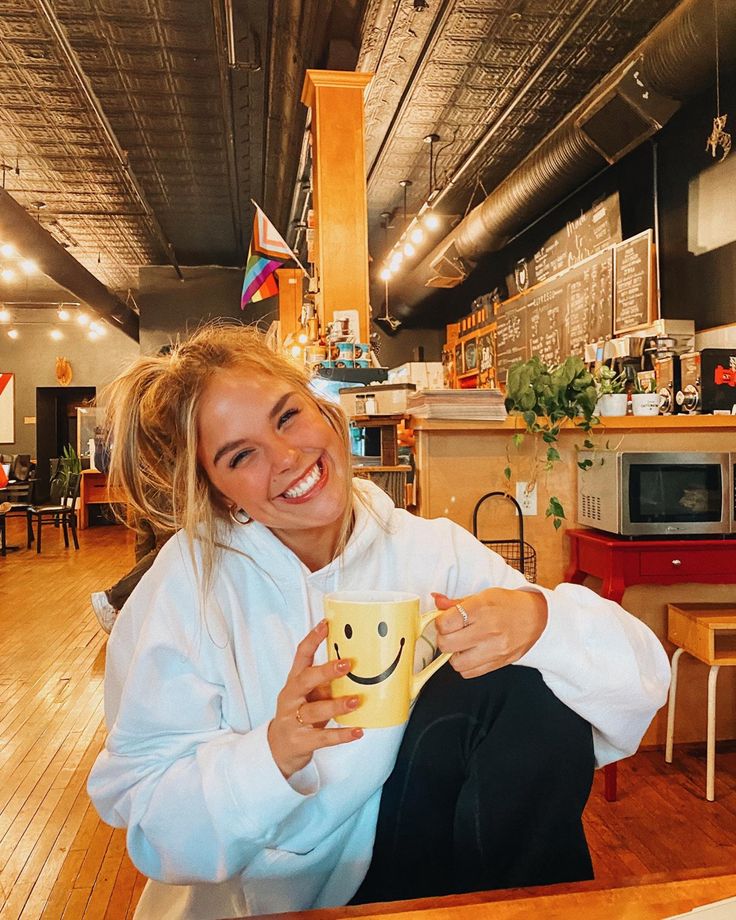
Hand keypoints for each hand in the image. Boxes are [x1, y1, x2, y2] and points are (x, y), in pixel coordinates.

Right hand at [268, 620, 362, 777]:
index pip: (301, 656)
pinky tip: (358, 731)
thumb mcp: (308, 694)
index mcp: (294, 681)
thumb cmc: (299, 714)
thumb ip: (325, 682)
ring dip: (337, 705)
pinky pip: (323, 737)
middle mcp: (291, 698)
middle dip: (325, 671)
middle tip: (346, 664)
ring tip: (357, 701)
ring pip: (314, 710)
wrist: (277, 748)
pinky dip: (341, 735)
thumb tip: (354, 665)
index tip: (326, 625)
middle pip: (305, 680)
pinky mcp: (301, 741)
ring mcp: (293, 720)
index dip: (312, 639)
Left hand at [432, 588, 547, 678]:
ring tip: (461, 644)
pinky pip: (470, 673)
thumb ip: (456, 602)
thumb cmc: (508, 604)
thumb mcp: (483, 596)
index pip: (445, 623)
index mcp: (482, 609)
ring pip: (456, 663)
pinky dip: (465, 665)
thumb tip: (436, 600)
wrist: (537, 617)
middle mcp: (489, 630)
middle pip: (447, 644)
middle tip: (450, 633)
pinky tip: (471, 653)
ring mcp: (495, 649)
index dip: (439, 622)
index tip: (444, 620)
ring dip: (454, 654)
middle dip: (443, 638)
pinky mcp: (499, 663)